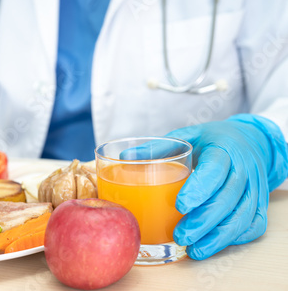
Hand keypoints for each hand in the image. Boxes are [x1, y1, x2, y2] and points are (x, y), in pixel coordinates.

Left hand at [167, 114, 287, 259]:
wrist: (247, 141)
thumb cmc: (210, 141)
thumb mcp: (187, 136)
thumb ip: (160, 147)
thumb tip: (126, 157)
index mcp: (223, 148)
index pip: (215, 169)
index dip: (199, 189)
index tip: (180, 206)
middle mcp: (244, 168)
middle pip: (228, 198)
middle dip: (204, 221)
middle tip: (180, 235)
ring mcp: (255, 186)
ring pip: (243, 216)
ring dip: (218, 237)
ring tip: (193, 249)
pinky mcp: (260, 202)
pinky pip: (254, 224)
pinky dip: (235, 238)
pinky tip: (213, 244)